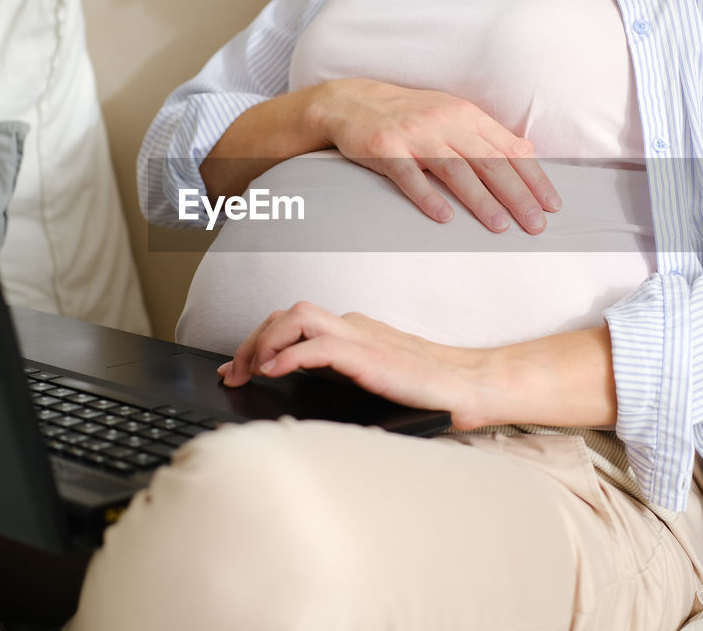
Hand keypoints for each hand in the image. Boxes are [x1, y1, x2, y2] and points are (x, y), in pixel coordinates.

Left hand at [216, 301, 492, 429]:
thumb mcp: (371, 379)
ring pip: (297, 318)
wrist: (468, 386)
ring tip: (249, 370)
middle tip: (234, 372)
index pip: (293, 322)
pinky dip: (290, 355)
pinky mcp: (369, 356)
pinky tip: (274, 372)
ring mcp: (361, 338)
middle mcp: (352, 327)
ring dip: (265, 341)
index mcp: (352, 331)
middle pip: (287, 314)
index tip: (238, 367)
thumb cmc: (426, 388)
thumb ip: (339, 375)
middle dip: (253, 340)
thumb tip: (296, 386)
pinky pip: (319, 346)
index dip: (259, 341)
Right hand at [309, 79, 560, 233]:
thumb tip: (527, 150)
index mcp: (466, 114)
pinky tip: (444, 217)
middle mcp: (445, 122)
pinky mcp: (385, 148)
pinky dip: (428, 197)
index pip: (509, 149)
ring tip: (500, 226)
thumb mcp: (451, 113)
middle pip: (489, 162)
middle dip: (517, 195)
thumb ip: (486, 133)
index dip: (534, 178)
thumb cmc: (408, 113)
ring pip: (456, 170)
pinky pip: (409, 176)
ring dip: (481, 200)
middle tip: (536, 224)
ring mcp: (415, 135)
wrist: (351, 102)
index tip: (552, 205)